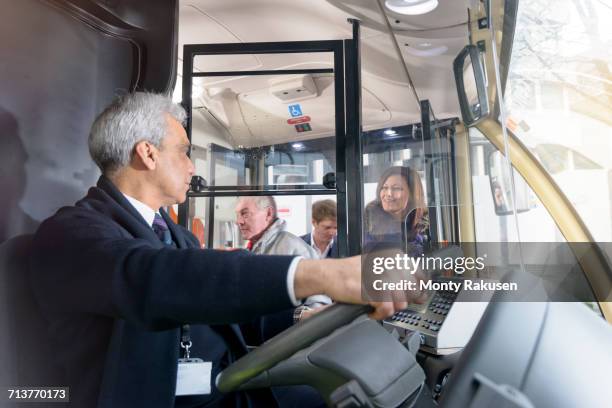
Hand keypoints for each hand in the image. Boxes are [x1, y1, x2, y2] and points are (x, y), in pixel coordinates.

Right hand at [294, 256, 408, 319]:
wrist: (329, 274)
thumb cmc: (351, 272)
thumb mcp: (377, 267)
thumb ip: (399, 277)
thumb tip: (419, 293)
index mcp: (394, 256)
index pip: (419, 276)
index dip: (416, 290)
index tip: (411, 296)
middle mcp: (391, 264)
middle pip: (411, 291)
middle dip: (399, 301)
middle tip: (385, 301)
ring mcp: (382, 277)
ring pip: (401, 302)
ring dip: (388, 308)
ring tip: (376, 306)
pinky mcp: (373, 290)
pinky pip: (387, 310)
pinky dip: (379, 314)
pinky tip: (371, 311)